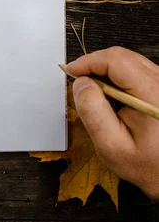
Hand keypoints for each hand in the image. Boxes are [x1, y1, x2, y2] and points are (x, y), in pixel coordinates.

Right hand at [67, 47, 158, 200]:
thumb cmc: (144, 164)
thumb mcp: (110, 144)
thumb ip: (92, 111)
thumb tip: (81, 83)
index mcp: (152, 95)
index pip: (116, 60)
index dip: (89, 61)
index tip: (71, 71)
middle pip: (121, 57)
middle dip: (95, 66)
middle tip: (79, 83)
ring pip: (128, 61)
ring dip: (106, 72)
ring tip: (96, 95)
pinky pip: (135, 70)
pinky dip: (117, 78)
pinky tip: (111, 97)